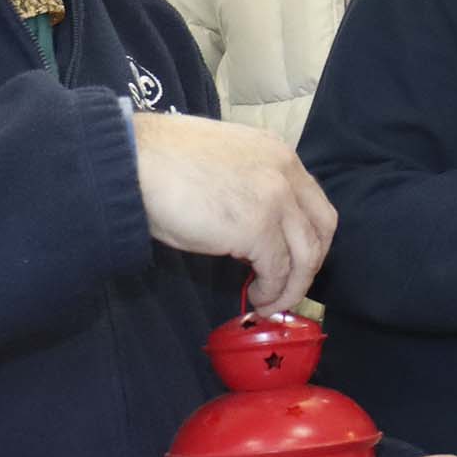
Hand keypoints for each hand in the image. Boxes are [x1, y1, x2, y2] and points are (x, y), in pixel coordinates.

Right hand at [131, 112, 334, 313]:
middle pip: (322, 228)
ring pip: (306, 255)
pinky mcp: (257, 227)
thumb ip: (251, 188)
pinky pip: (278, 271)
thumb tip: (256, 228)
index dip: (309, 237)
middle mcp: (286, 172)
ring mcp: (275, 199)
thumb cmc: (163, 164)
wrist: (134, 160)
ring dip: (292, 287)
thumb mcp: (225, 167)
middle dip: (311, 264)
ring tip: (270, 302)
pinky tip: (255, 297)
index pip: (314, 201)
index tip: (294, 260)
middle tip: (289, 286)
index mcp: (278, 153)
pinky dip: (271, 291)